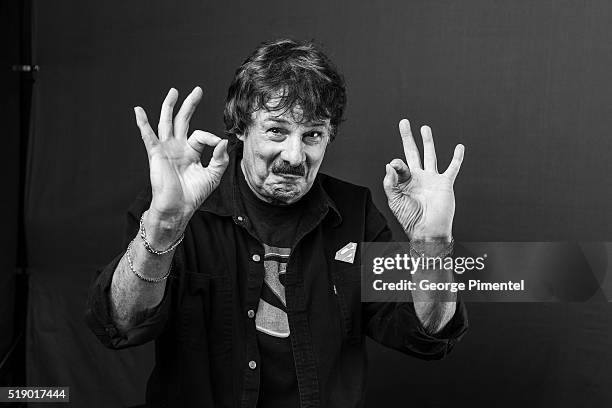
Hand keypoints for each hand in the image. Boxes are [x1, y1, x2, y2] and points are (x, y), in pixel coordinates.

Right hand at [134, 87, 228, 220]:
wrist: (178, 208)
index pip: (202, 135)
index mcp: (191, 151)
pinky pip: (148, 136)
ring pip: (167, 123)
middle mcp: (178, 147)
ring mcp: (166, 149)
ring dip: (169, 106)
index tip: (218, 145)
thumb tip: (222, 140)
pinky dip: (143, 123)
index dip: (212, 138)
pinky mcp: (156, 154)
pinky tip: (138, 110)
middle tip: (198, 89)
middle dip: (190, 104)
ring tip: (174, 91)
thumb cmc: (193, 195)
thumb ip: (220, 158)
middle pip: (182, 120)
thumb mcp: (213, 176)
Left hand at [383, 119, 463, 239]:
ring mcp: (432, 179)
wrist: (428, 230)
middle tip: (404, 122)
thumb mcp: (395, 201)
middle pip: (412, 152)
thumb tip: (389, 164)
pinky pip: (452, 167)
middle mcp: (418, 177)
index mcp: (404, 182)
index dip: (397, 163)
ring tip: (424, 128)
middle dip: (408, 137)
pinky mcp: (445, 183)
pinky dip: (457, 157)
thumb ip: (391, 182)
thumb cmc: (410, 219)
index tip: (396, 165)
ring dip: (428, 141)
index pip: (399, 164)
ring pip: (430, 155)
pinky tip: (459, 147)